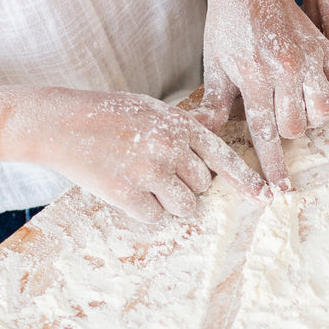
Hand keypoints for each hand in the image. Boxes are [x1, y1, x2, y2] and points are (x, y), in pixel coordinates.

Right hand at [14, 89, 268, 222]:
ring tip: (144, 182)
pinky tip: (125, 190)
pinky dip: (145, 210)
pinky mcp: (129, 194)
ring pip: (186, 206)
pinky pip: (156, 217)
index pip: (224, 158)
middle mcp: (171, 148)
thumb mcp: (152, 110)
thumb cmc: (107, 115)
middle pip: (203, 186)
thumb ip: (183, 128)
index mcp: (180, 126)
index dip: (247, 181)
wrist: (59, 123)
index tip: (268, 197)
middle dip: (187, 185)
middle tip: (157, 171)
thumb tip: (211, 142)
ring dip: (170, 202)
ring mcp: (151, 172)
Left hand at [190, 0, 328, 188]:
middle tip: (274, 111)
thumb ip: (214, 103)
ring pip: (323, 110)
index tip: (278, 192)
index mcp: (253, 74)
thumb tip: (201, 135)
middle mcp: (285, 68)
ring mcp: (310, 58)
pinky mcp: (327, 49)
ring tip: (295, 104)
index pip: (264, 132)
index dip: (271, 167)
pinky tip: (315, 90)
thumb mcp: (214, 62)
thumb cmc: (228, 23)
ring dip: (310, 116)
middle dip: (285, 129)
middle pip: (295, 126)